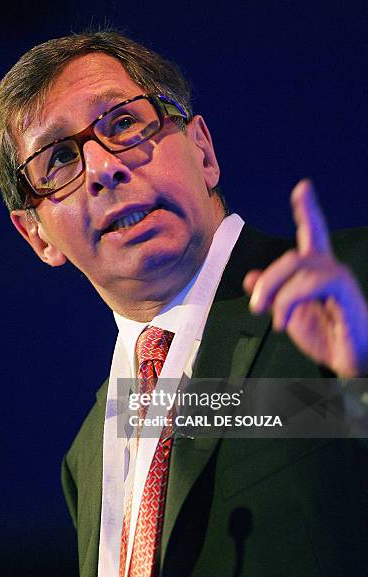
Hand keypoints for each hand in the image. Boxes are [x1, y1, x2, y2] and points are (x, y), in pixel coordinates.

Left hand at [243, 179, 367, 376]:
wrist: (352, 361)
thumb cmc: (327, 337)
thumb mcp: (290, 315)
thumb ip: (271, 295)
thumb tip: (250, 277)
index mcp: (316, 272)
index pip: (312, 233)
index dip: (308, 210)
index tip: (303, 188)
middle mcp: (329, 269)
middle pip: (294, 255)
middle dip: (269, 278)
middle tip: (255, 305)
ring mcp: (338, 278)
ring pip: (298, 265)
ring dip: (275, 291)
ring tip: (271, 316)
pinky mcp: (343, 291)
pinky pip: (311, 282)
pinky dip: (289, 300)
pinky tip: (282, 322)